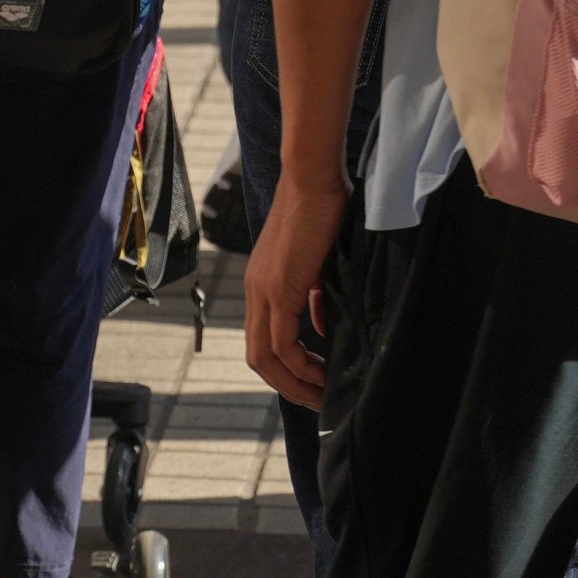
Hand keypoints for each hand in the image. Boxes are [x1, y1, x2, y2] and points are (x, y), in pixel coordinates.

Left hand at [246, 175, 350, 405]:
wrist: (314, 177)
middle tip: (317, 400)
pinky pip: (282, 343)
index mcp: (262, 285)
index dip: (285, 369)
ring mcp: (262, 290)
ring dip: (293, 383)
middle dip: (287, 386)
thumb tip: (322, 328)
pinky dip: (301, 364)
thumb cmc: (323, 210)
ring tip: (322, 395)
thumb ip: (316, 297)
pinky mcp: (277, 288)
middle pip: (259, 358)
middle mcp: (254, 292)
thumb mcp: (320, 264)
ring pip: (265, 357)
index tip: (314, 382)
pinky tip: (323, 371)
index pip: (264, 341)